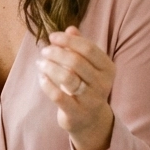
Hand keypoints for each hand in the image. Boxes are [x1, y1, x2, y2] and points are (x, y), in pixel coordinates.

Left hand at [37, 26, 115, 149]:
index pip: (88, 48)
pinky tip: (41, 77)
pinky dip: (47, 84)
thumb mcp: (88, 65)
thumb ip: (80, 46)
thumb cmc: (86, 85)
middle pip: (76, 61)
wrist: (91, 120)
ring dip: (50, 67)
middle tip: (44, 51)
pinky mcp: (76, 114)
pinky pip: (58, 96)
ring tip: (40, 63)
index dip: (68, 40)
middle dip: (56, 53)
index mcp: (108, 68)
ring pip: (67, 78)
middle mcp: (103, 84)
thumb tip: (70, 29)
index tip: (52, 36)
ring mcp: (91, 100)